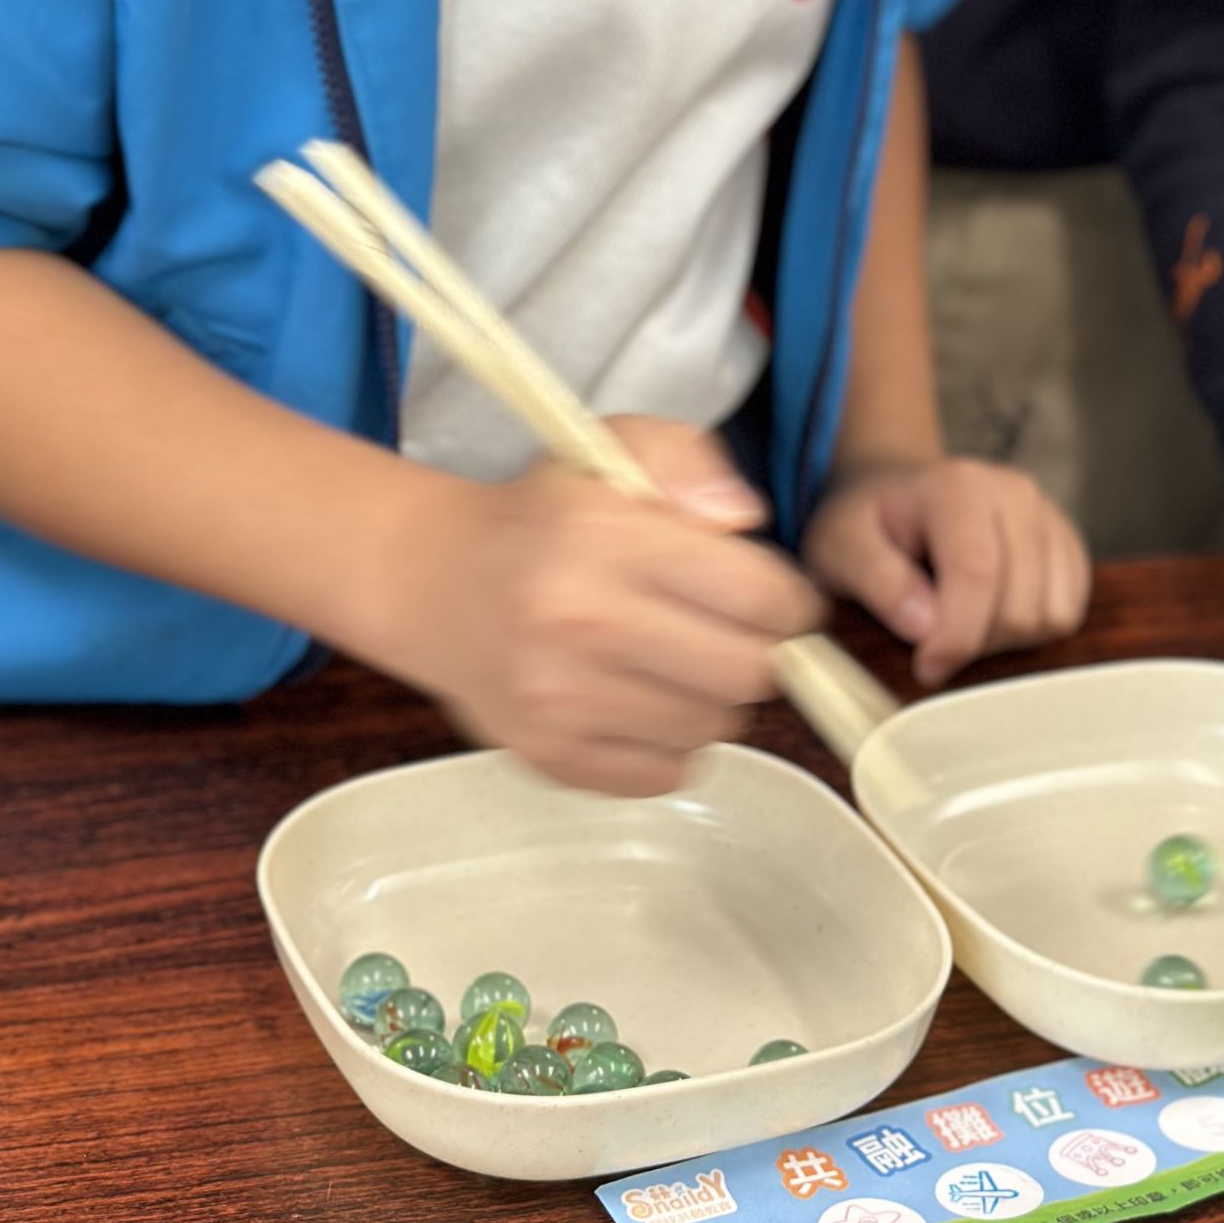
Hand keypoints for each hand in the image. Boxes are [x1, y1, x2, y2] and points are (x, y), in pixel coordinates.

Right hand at [371, 418, 824, 798]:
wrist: (435, 581)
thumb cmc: (544, 516)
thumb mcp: (612, 446)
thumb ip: (689, 459)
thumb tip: (743, 518)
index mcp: (604, 536)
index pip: (757, 595)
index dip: (789, 600)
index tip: (779, 599)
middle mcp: (581, 619)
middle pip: (746, 673)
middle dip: (758, 652)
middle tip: (734, 634)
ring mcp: (560, 698)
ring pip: (710, 728)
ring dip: (713, 698)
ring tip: (679, 662)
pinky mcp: (547, 755)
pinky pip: (663, 776)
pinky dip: (670, 746)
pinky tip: (644, 702)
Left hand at [802, 458, 1090, 689]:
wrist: (894, 493)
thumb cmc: (867, 522)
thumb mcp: (841, 546)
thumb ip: (877, 581)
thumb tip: (924, 626)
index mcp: (958, 487)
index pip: (977, 577)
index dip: (956, 638)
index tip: (926, 668)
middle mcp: (1014, 492)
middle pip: (1020, 606)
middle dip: (975, 643)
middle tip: (932, 641)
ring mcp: (1047, 515)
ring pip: (1051, 615)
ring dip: (1004, 641)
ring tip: (958, 622)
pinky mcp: (1066, 542)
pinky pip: (1069, 612)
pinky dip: (1031, 631)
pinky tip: (988, 614)